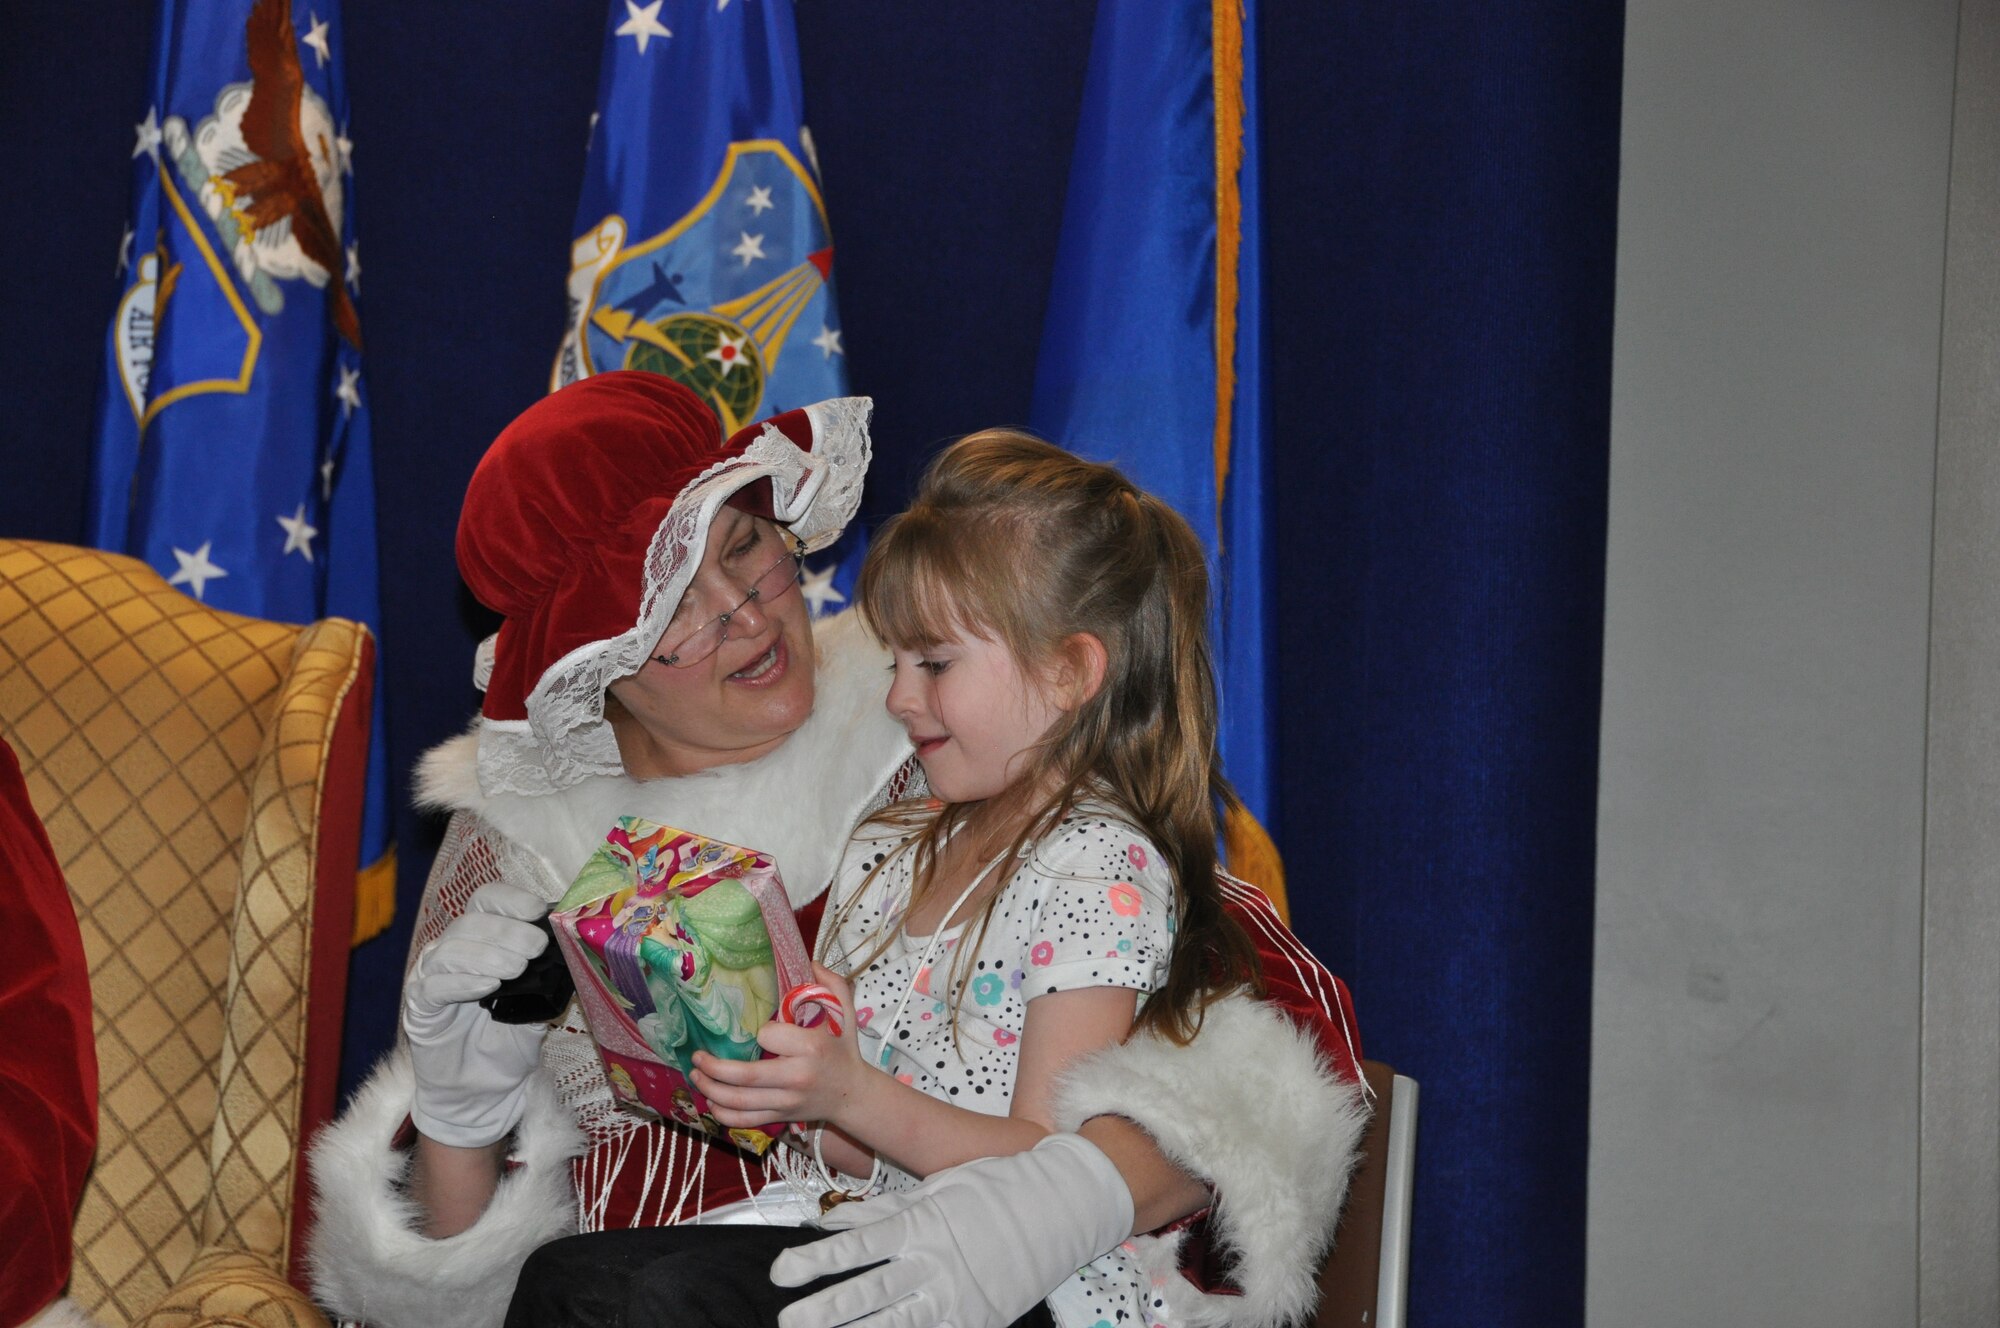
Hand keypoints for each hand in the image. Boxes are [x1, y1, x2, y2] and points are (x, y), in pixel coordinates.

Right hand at [402, 881, 551, 1147]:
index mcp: (482, 940)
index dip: (510, 900)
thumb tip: (571, 945)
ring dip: (487, 954)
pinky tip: (487, 987)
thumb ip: (547, 973)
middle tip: (535, 948)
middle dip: (506, 930)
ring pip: (450, 949)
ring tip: (516, 970)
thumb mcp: (538, 1002)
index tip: (538, 911)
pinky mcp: (420, 1008)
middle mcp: (452, 951)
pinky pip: (433, 986)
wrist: (485, 1091)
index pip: (487, 900)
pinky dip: (461, 982)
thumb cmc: (510, 1042)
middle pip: (470, 921)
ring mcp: (432, 977)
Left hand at [692, 965, 871, 1129]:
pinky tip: (711, 1102)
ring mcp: (787, 1101)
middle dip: (713, 1067)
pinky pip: (746, 1121)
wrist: (853, 1094)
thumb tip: (812, 962)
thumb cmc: (844, 1049)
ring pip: (739, 1101)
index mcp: (809, 1048)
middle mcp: (796, 1077)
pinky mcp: (781, 1116)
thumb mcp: (845, 1013)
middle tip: (697, 1056)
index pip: (768, 1037)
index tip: (761, 1030)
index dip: (760, 1032)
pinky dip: (724, 1114)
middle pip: (745, 1076)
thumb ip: (831, 985)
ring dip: (710, 1089)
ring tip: (696, 1075)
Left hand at [770, 1133, 1135, 1327]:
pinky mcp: (976, 1319)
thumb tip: (831, 1219)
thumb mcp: (935, 1188)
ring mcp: (956, 1296)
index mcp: (921, 1224)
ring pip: (896, 1323)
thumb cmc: (995, 1189)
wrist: (1063, 1206)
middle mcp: (933, 1263)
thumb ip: (881, 1209)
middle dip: (825, 1309)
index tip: (781, 1272)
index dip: (817, 1261)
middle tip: (788, 1320)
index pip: (857, 1247)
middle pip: (869, 1292)